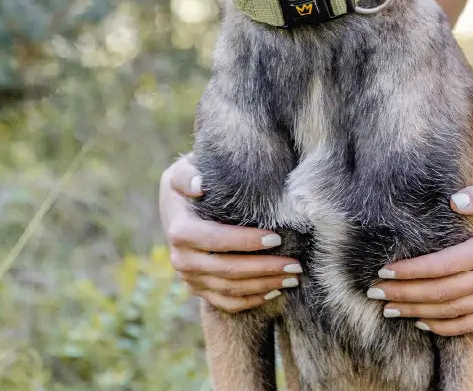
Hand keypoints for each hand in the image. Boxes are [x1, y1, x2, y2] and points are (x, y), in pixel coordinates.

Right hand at [159, 154, 302, 312]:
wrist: (177, 205)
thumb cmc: (190, 180)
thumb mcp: (183, 170)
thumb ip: (188, 175)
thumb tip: (198, 185)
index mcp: (180, 231)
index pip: (217, 240)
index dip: (246, 241)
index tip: (277, 237)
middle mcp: (182, 259)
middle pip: (227, 270)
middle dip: (264, 269)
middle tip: (295, 264)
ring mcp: (190, 278)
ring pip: (229, 289)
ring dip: (263, 286)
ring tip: (293, 278)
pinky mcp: (198, 288)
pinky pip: (224, 302)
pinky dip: (249, 300)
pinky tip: (274, 292)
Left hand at [367, 177, 472, 336]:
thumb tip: (453, 201)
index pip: (443, 265)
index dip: (411, 271)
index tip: (385, 269)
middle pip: (442, 293)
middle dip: (405, 294)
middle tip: (375, 291)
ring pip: (454, 312)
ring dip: (419, 313)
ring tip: (390, 308)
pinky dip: (446, 327)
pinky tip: (424, 322)